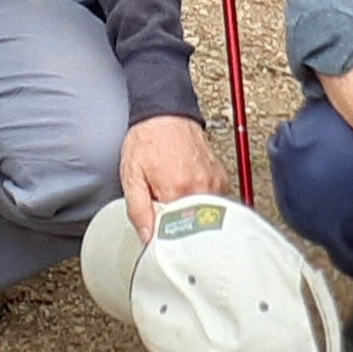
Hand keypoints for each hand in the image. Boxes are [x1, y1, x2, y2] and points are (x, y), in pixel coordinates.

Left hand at [119, 114, 223, 232]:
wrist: (166, 114)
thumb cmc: (148, 140)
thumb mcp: (131, 175)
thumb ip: (138, 210)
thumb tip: (148, 237)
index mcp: (177, 190)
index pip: (175, 233)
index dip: (163, 235)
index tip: (156, 231)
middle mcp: (201, 188)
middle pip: (193, 227)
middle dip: (178, 227)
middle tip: (163, 211)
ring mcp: (214, 183)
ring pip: (205, 217)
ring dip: (190, 215)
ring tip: (175, 198)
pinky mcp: (221, 179)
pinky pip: (213, 203)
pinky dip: (200, 204)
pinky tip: (187, 191)